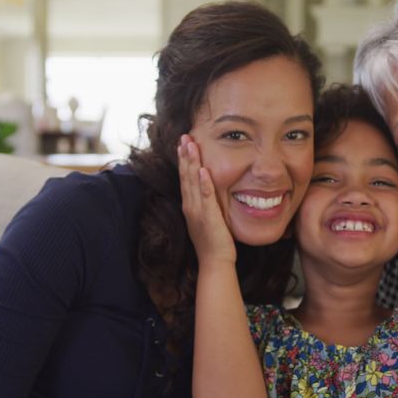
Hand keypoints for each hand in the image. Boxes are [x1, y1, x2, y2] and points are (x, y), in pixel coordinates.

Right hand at [178, 135, 236, 268]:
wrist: (214, 262)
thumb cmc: (213, 242)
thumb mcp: (207, 218)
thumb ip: (205, 204)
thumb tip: (207, 191)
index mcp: (190, 205)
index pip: (185, 178)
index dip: (184, 160)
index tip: (183, 144)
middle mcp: (190, 206)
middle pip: (185, 176)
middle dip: (185, 155)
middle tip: (184, 136)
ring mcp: (197, 211)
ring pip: (192, 182)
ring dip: (191, 163)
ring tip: (190, 145)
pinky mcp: (208, 217)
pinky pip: (205, 197)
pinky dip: (204, 183)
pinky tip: (204, 170)